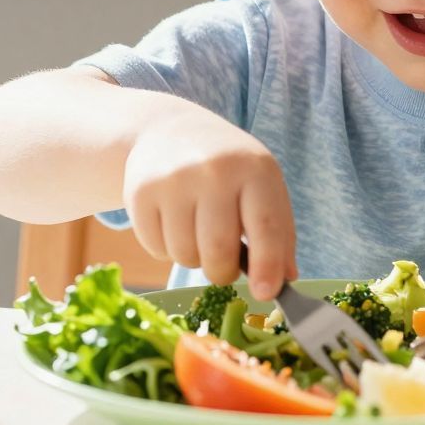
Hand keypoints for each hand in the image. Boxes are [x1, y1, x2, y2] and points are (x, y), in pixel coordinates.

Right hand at [120, 105, 296, 296]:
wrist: (171, 131)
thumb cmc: (229, 169)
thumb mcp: (262, 186)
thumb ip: (278, 234)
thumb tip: (284, 281)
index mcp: (254, 170)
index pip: (265, 227)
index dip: (267, 266)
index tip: (266, 293)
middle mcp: (214, 171)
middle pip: (218, 252)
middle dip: (223, 271)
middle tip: (223, 264)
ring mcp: (174, 180)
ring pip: (185, 256)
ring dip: (193, 258)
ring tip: (196, 231)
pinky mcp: (140, 192)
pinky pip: (156, 249)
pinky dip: (166, 248)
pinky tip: (172, 222)